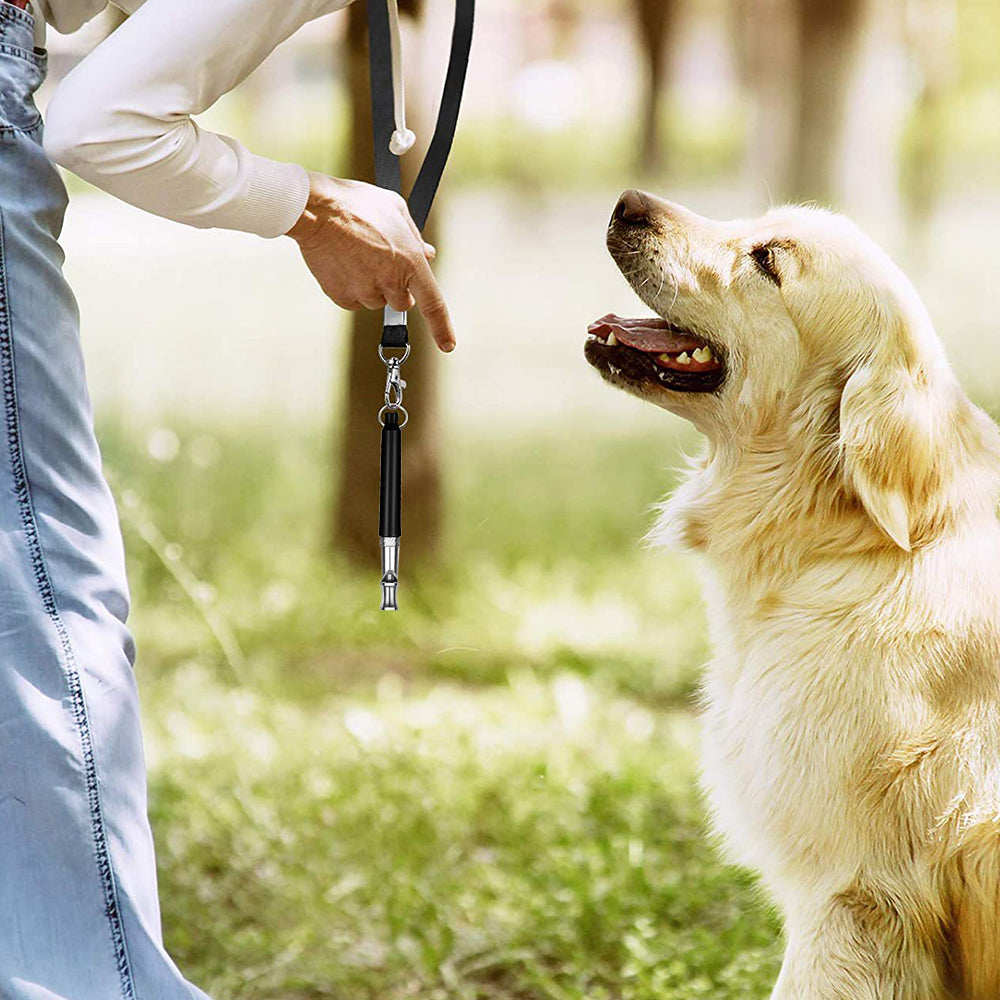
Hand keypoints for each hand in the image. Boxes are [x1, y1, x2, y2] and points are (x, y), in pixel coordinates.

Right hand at [286, 173, 454, 351]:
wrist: (315, 209)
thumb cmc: (356, 203)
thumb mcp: (395, 209)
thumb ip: (415, 237)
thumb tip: (428, 254)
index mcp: (410, 262)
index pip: (433, 305)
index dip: (442, 328)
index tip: (448, 345)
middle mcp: (390, 282)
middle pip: (401, 303)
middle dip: (396, 289)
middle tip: (381, 264)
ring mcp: (365, 291)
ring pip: (375, 302)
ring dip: (371, 286)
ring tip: (356, 255)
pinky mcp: (341, 296)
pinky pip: (352, 302)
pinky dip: (350, 288)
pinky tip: (342, 263)